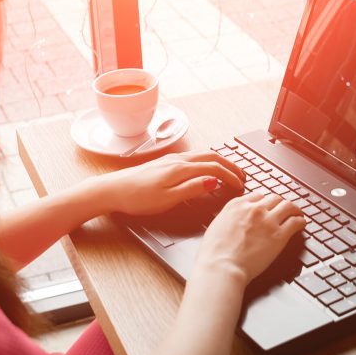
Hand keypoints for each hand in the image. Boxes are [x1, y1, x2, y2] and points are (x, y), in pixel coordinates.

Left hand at [99, 151, 245, 215]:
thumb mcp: (167, 199)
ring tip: (230, 172)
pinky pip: (194, 157)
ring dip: (220, 161)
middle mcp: (178, 160)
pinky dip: (207, 161)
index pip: (214, 168)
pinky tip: (207, 169)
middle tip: (243, 177)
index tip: (240, 186)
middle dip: (230, 165)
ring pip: (203, 154)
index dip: (231, 177)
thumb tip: (213, 182)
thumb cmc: (137, 198)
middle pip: (212, 157)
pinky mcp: (165, 162)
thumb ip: (192, 189)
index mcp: (181, 169)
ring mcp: (171, 159)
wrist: (112, 190)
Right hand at [195, 192, 305, 284]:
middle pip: (274, 198)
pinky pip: (296, 221)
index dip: (264, 201)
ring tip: (297, 214)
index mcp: (237, 205)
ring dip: (294, 209)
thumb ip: (228, 218)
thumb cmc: (215, 253)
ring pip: (288, 205)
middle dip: (279, 204)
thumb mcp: (216, 226)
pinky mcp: (279, 235)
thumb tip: (234, 220)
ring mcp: (268, 220)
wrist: (222, 265)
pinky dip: (301, 221)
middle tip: (283, 210)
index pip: (257, 195)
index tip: (267, 207)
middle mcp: (254, 209)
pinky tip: (301, 224)